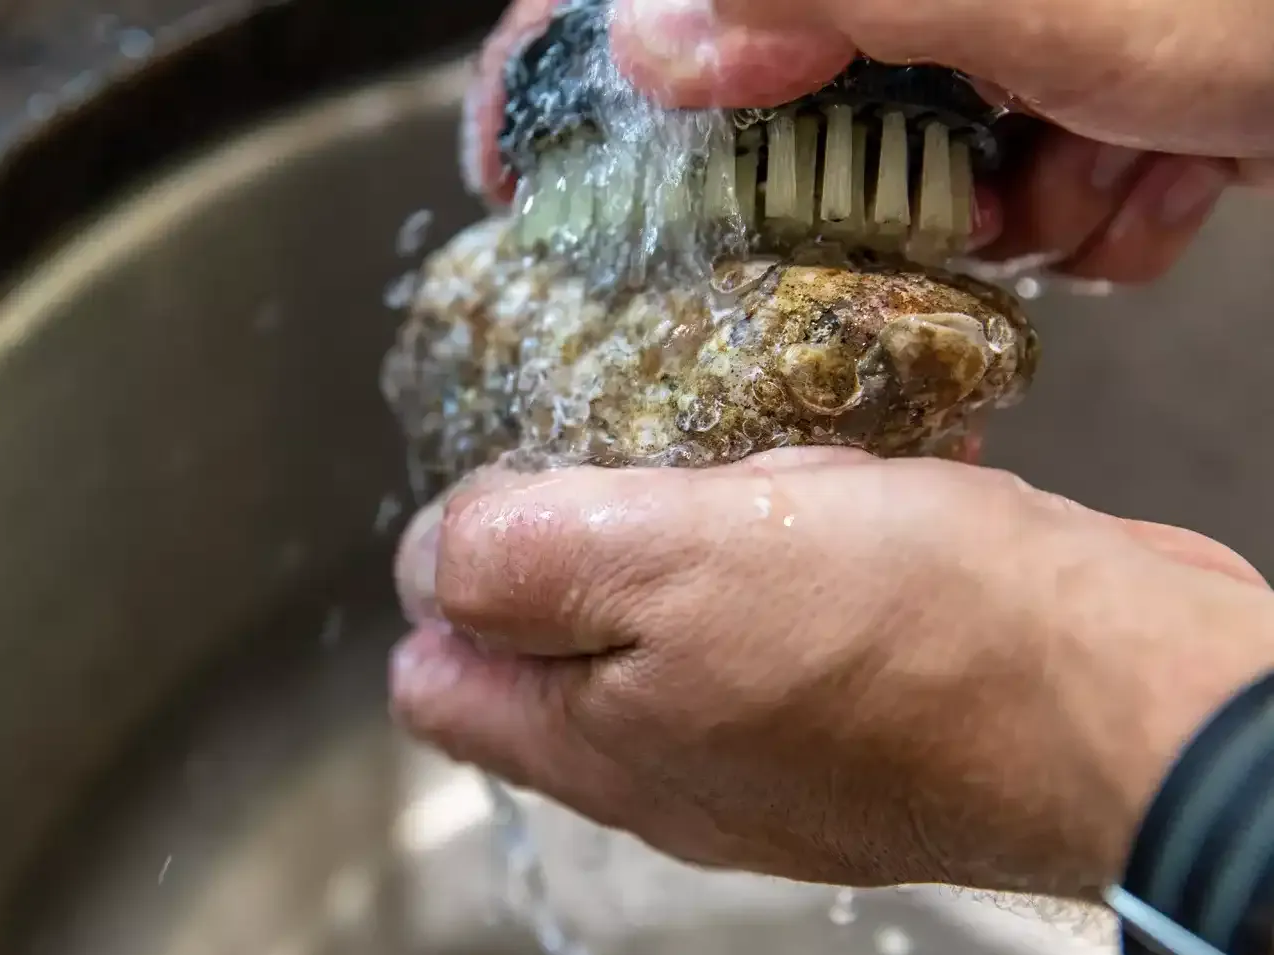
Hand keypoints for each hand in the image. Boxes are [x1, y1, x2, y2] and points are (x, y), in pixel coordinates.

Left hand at [389, 450, 1273, 894]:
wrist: (1126, 696)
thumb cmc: (909, 634)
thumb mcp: (668, 566)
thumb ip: (522, 565)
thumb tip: (423, 566)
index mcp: (598, 743)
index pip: (440, 685)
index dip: (445, 585)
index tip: (508, 495)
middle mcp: (672, 766)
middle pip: (555, 651)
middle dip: (572, 546)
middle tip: (635, 460)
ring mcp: (768, 745)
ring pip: (673, 624)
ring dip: (691, 534)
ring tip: (749, 468)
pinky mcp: (858, 707)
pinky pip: (780, 616)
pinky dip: (785, 546)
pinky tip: (836, 491)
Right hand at [462, 0, 1273, 282]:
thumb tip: (649, 37)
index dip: (562, 59)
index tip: (512, 161)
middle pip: (777, 88)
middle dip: (848, 181)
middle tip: (935, 202)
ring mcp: (996, 29)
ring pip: (894, 162)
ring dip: (993, 207)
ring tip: (1094, 179)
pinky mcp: (1069, 82)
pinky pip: (1003, 181)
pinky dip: (1074, 213)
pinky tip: (1155, 178)